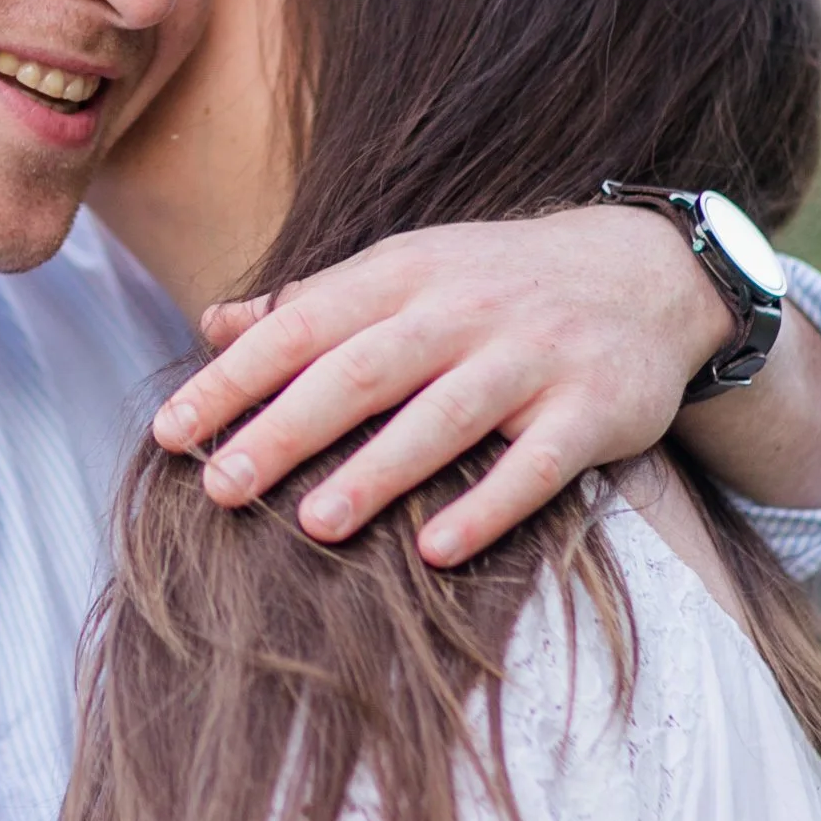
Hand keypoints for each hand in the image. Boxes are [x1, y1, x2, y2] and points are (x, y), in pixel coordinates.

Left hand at [151, 208, 721, 561]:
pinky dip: (487, 506)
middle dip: (286, 428)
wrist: (650, 271)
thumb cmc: (500, 281)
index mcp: (405, 274)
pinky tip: (435, 550)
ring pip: (445, 416)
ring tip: (312, 524)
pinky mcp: (594, 409)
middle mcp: (464, 310)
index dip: (234, 379)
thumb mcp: (409, 270)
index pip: (302, 325)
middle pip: (362, 370)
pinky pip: (537, 465)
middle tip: (221, 486)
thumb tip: (214, 322)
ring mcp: (532, 358)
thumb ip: (315, 301)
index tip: (170, 432)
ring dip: (377, 471)